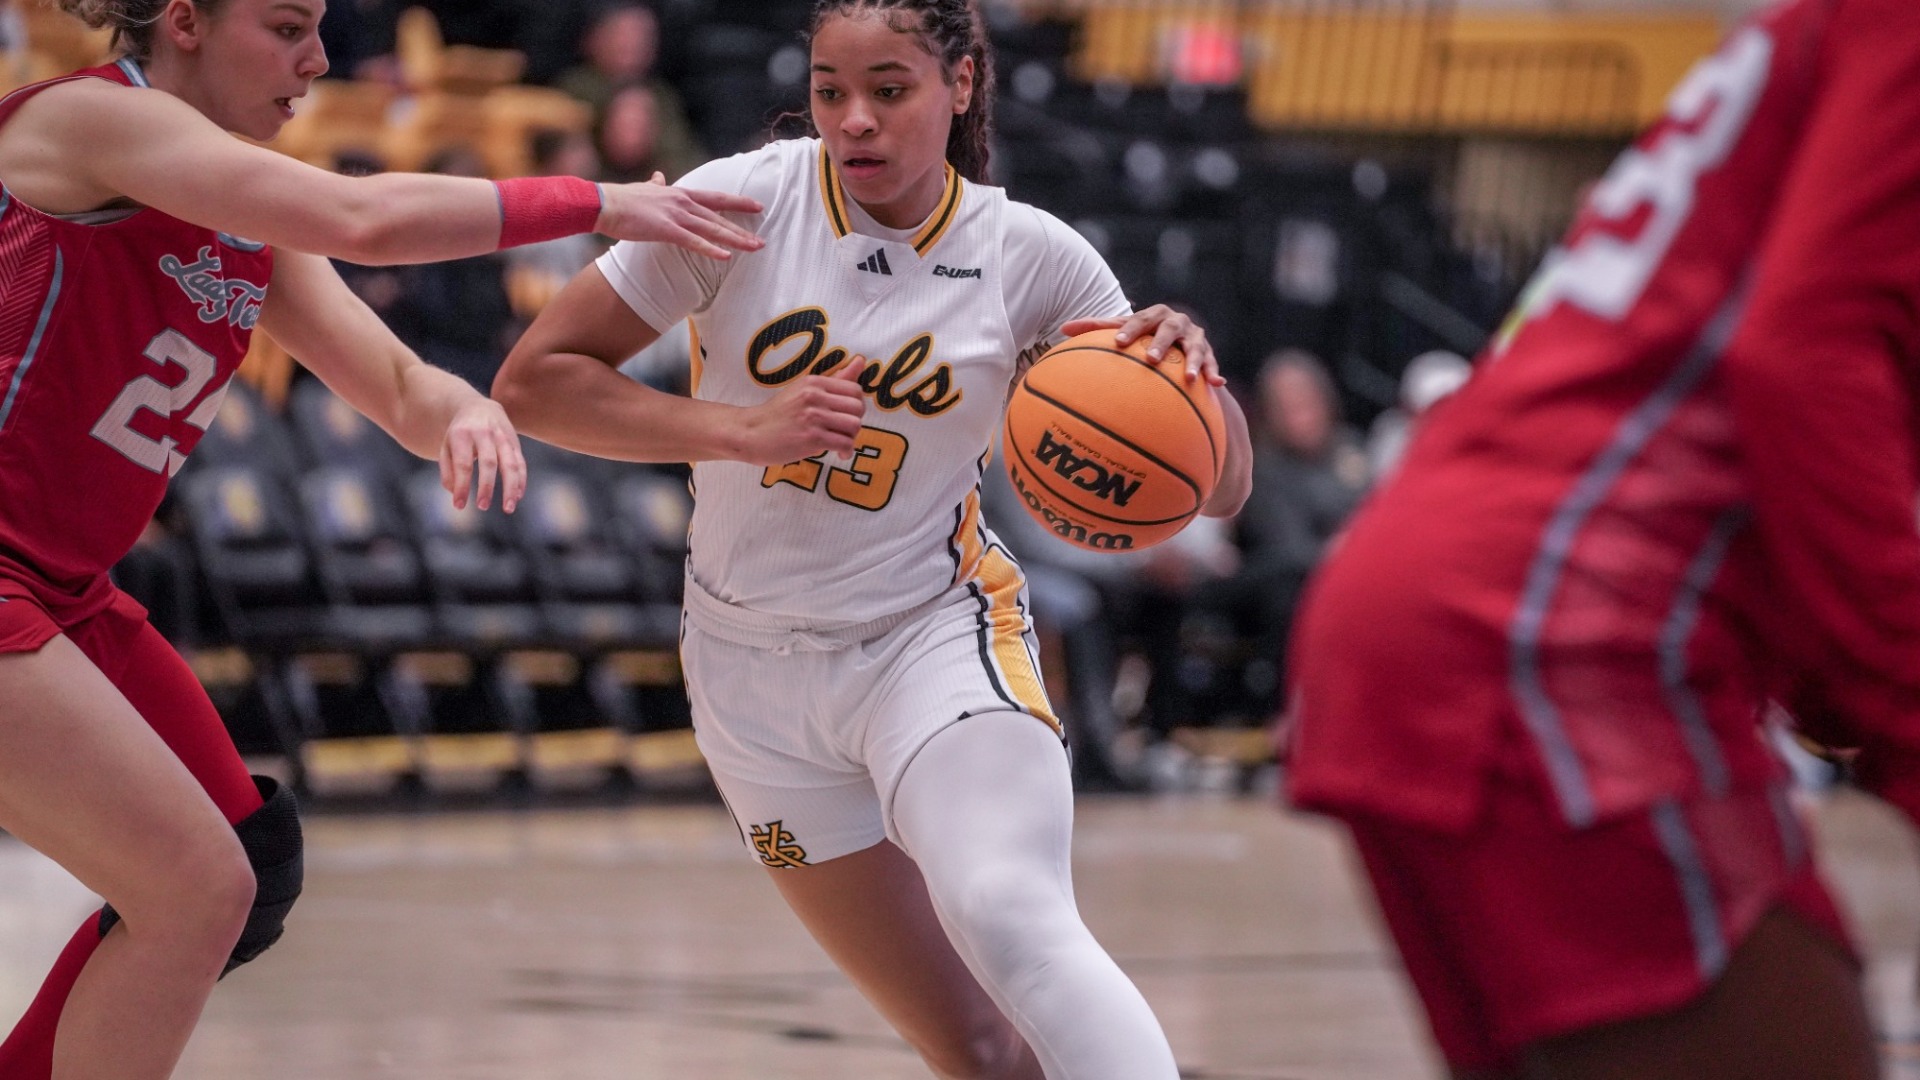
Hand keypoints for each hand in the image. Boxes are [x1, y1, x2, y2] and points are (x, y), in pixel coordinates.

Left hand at [439, 398, 526, 512]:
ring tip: (508, 508)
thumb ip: (448, 471)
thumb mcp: (446, 447)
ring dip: (511, 487)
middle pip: (489, 462)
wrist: (478, 407)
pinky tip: (517, 497)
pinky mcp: (516, 442)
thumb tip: (456, 494)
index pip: (463, 463)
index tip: (459, 505)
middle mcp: (484, 433)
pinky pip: (521, 462)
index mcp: (462, 434)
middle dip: (487, 486)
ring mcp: (503, 436)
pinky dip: (521, 480)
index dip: (462, 486)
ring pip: (510, 463)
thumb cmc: (459, 435)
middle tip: (482, 506)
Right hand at [597, 172, 765, 259]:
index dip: (738, 202)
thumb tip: (659, 175)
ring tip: (755, 248)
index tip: (757, 205)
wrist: (603, 203)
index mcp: (679, 193)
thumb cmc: (621, 199)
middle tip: (762, 240)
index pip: (716, 197)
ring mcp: (675, 215)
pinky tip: (726, 257)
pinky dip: (710, 249)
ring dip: (735, 239)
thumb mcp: (644, 188)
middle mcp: (682, 202)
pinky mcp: (665, 229)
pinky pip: (693, 241)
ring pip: (712, 228)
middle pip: (720, 216)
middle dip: (742, 228)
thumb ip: (656, 184)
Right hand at [735, 356, 868, 465]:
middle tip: (844, 431)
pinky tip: (839, 453)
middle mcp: (814, 396)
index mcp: (814, 382)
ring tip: (841, 442)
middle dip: (856, 421)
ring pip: (854, 425)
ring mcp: (813, 417)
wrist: (750, 433)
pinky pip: (844, 443)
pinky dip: (846, 451)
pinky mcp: (811, 438)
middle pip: (858, 408)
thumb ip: (835, 379)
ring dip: (851, 437)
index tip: (846, 416)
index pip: (855, 389)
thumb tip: (861, 360)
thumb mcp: (803, 389)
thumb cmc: (779, 414)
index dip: (856, 405)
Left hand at [1063, 305, 1221, 386]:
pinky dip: (1214, 373)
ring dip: (1193, 361)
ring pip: (1195, 347)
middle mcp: (1176, 322)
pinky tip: (1218, 385)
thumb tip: (1062, 329)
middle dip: (1162, 343)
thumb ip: (1096, 328)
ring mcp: (1193, 337)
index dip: (1131, 329)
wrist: (1176, 340)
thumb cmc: (1142, 335)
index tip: (1119, 343)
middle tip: (1152, 359)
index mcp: (1153, 315)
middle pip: (1169, 329)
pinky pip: (1212, 363)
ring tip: (1188, 378)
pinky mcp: (1207, 353)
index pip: (1140, 319)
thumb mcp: (1123, 331)